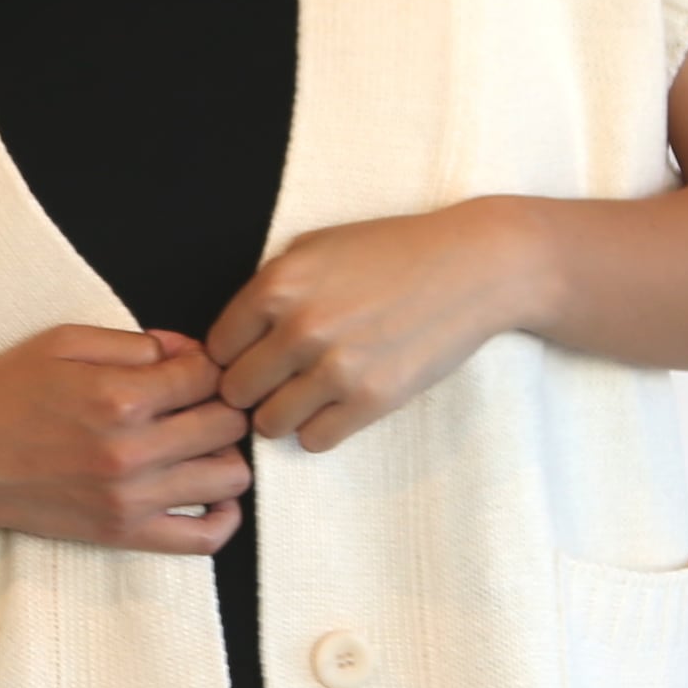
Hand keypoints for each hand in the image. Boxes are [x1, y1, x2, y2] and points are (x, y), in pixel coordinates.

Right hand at [0, 325, 251, 557]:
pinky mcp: (124, 533)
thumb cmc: (3, 397)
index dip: (206, 362)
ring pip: (230, 476)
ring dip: (226, 453)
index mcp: (120, 396)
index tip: (187, 367)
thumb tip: (185, 350)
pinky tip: (212, 494)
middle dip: (222, 403)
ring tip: (201, 444)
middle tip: (199, 403)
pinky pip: (203, 538)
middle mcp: (133, 450)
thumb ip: (132, 341)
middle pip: (228, 422)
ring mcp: (132, 498)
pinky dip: (225, 517)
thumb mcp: (61, 342)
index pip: (208, 373)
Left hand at [205, 203, 548, 452]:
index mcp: (277, 285)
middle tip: (279, 380)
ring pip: (270, 424)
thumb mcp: (317, 247)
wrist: (472, 267)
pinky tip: (338, 405)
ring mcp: (336, 367)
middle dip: (253, 389)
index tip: (252, 356)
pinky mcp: (372, 400)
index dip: (231, 356)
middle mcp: (299, 328)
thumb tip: (231, 338)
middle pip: (236, 392)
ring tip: (309, 395)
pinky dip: (320, 429)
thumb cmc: (394, 251)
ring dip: (284, 414)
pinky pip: (315, 440)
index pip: (216, 348)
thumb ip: (270, 288)